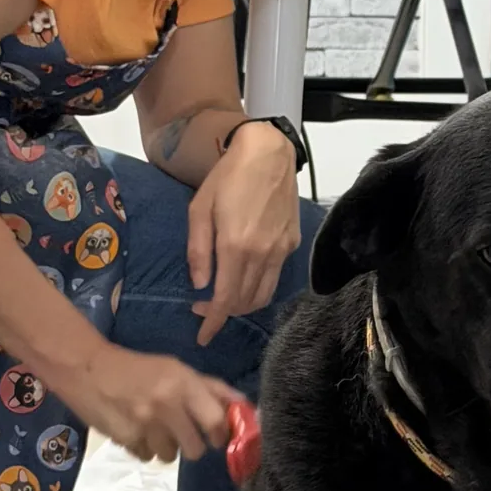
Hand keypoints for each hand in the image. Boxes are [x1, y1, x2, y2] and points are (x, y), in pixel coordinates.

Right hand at [57, 342, 238, 462]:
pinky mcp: (125, 439)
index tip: (216, 437)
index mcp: (183, 384)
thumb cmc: (139, 368)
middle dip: (192, 446)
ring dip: (166, 447)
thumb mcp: (177, 369)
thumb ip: (211, 389)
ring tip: (154, 428)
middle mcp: (166, 405)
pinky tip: (136, 430)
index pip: (216, 421)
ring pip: (170, 457)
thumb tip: (245, 406)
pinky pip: (146, 457)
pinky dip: (144, 449)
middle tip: (182, 434)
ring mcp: (144, 424)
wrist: (88, 368)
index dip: (220, 435)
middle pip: (195, 449)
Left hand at [188, 122, 301, 346]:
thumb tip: (200, 285)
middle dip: (224, 313)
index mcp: (235, 247)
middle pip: (245, 302)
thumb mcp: (199, 209)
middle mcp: (262, 255)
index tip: (202, 337)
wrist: (268, 153)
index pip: (225, 300)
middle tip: (204, 308)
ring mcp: (280, 251)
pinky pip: (274, 277)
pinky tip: (245, 276)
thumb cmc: (227, 177)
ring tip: (225, 298)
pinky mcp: (292, 243)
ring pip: (263, 295)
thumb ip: (198, 250)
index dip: (212, 322)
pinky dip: (259, 287)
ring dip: (243, 305)